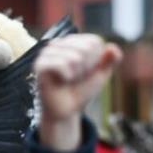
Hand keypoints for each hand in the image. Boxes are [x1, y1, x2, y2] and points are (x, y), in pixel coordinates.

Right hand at [34, 33, 121, 150]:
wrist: (66, 110)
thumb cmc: (81, 90)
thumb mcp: (101, 74)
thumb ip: (111, 60)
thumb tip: (112, 47)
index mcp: (72, 42)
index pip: (94, 42)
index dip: (96, 60)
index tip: (87, 71)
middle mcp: (59, 44)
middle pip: (86, 48)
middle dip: (87, 68)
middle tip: (76, 77)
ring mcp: (47, 53)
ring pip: (74, 57)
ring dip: (77, 74)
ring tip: (68, 80)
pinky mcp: (40, 64)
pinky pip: (61, 64)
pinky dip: (67, 76)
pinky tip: (61, 81)